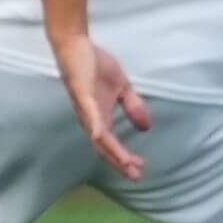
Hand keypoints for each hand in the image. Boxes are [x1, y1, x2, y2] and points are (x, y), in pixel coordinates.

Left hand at [51, 33, 150, 179]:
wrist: (76, 45)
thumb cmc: (94, 65)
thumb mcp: (122, 87)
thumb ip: (133, 106)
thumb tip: (146, 128)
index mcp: (99, 116)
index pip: (111, 144)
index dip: (124, 158)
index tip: (140, 169)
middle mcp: (90, 117)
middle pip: (104, 147)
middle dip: (120, 162)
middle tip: (136, 177)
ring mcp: (85, 107)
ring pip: (98, 136)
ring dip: (112, 151)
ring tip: (126, 163)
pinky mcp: (81, 93)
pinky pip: (88, 112)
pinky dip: (94, 125)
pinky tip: (98, 136)